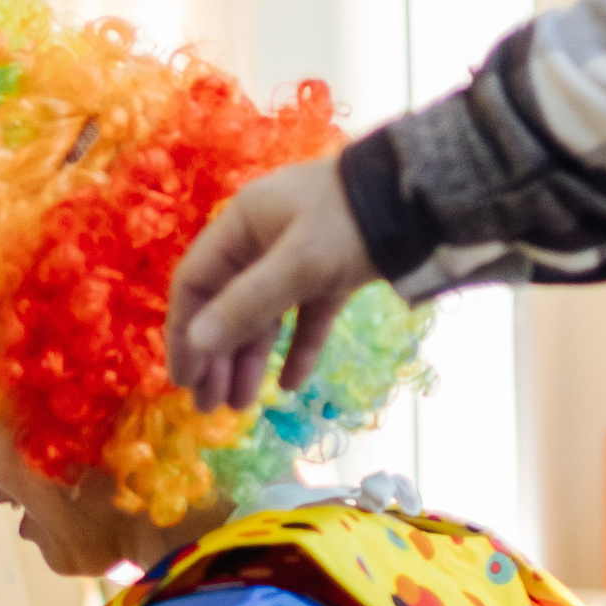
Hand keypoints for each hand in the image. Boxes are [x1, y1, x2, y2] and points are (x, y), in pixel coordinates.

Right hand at [165, 156, 378, 413]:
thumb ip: (246, 305)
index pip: (195, 284)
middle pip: (226, 306)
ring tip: (241, 405)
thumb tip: (196, 345)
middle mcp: (262, 241)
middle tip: (208, 406)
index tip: (183, 379)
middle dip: (216, 358)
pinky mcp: (333, 273)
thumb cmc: (348, 223)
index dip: (184, 332)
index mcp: (240, 227)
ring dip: (250, 360)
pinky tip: (291, 385)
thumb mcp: (296, 264)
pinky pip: (305, 317)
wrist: (422, 198)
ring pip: (264, 316)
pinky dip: (298, 349)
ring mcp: (298, 257)